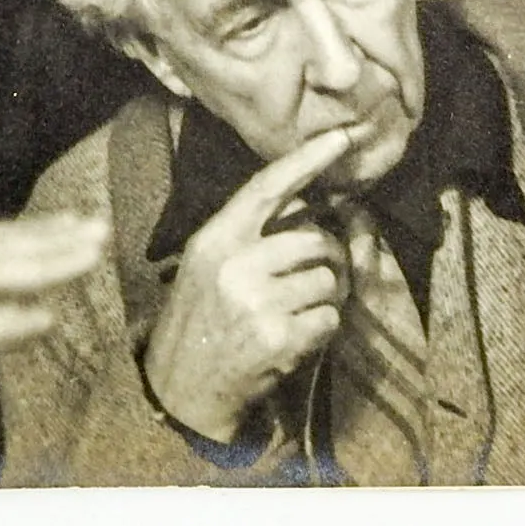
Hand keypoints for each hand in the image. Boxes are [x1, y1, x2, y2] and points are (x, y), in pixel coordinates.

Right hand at [143, 128, 354, 442]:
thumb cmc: (201, 318)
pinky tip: (294, 339)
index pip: (266, 188)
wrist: (182, 387)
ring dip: (323, 299)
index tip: (342, 138)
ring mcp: (257, 301)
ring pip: (328, 280)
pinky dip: (322, 330)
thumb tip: (309, 202)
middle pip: (315, 240)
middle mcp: (235, 264)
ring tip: (293, 314)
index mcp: (215, 239)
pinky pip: (330, 318)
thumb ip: (250, 233)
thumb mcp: (208, 264)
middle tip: (314, 279)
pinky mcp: (278, 338)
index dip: (307, 160)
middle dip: (327, 259)